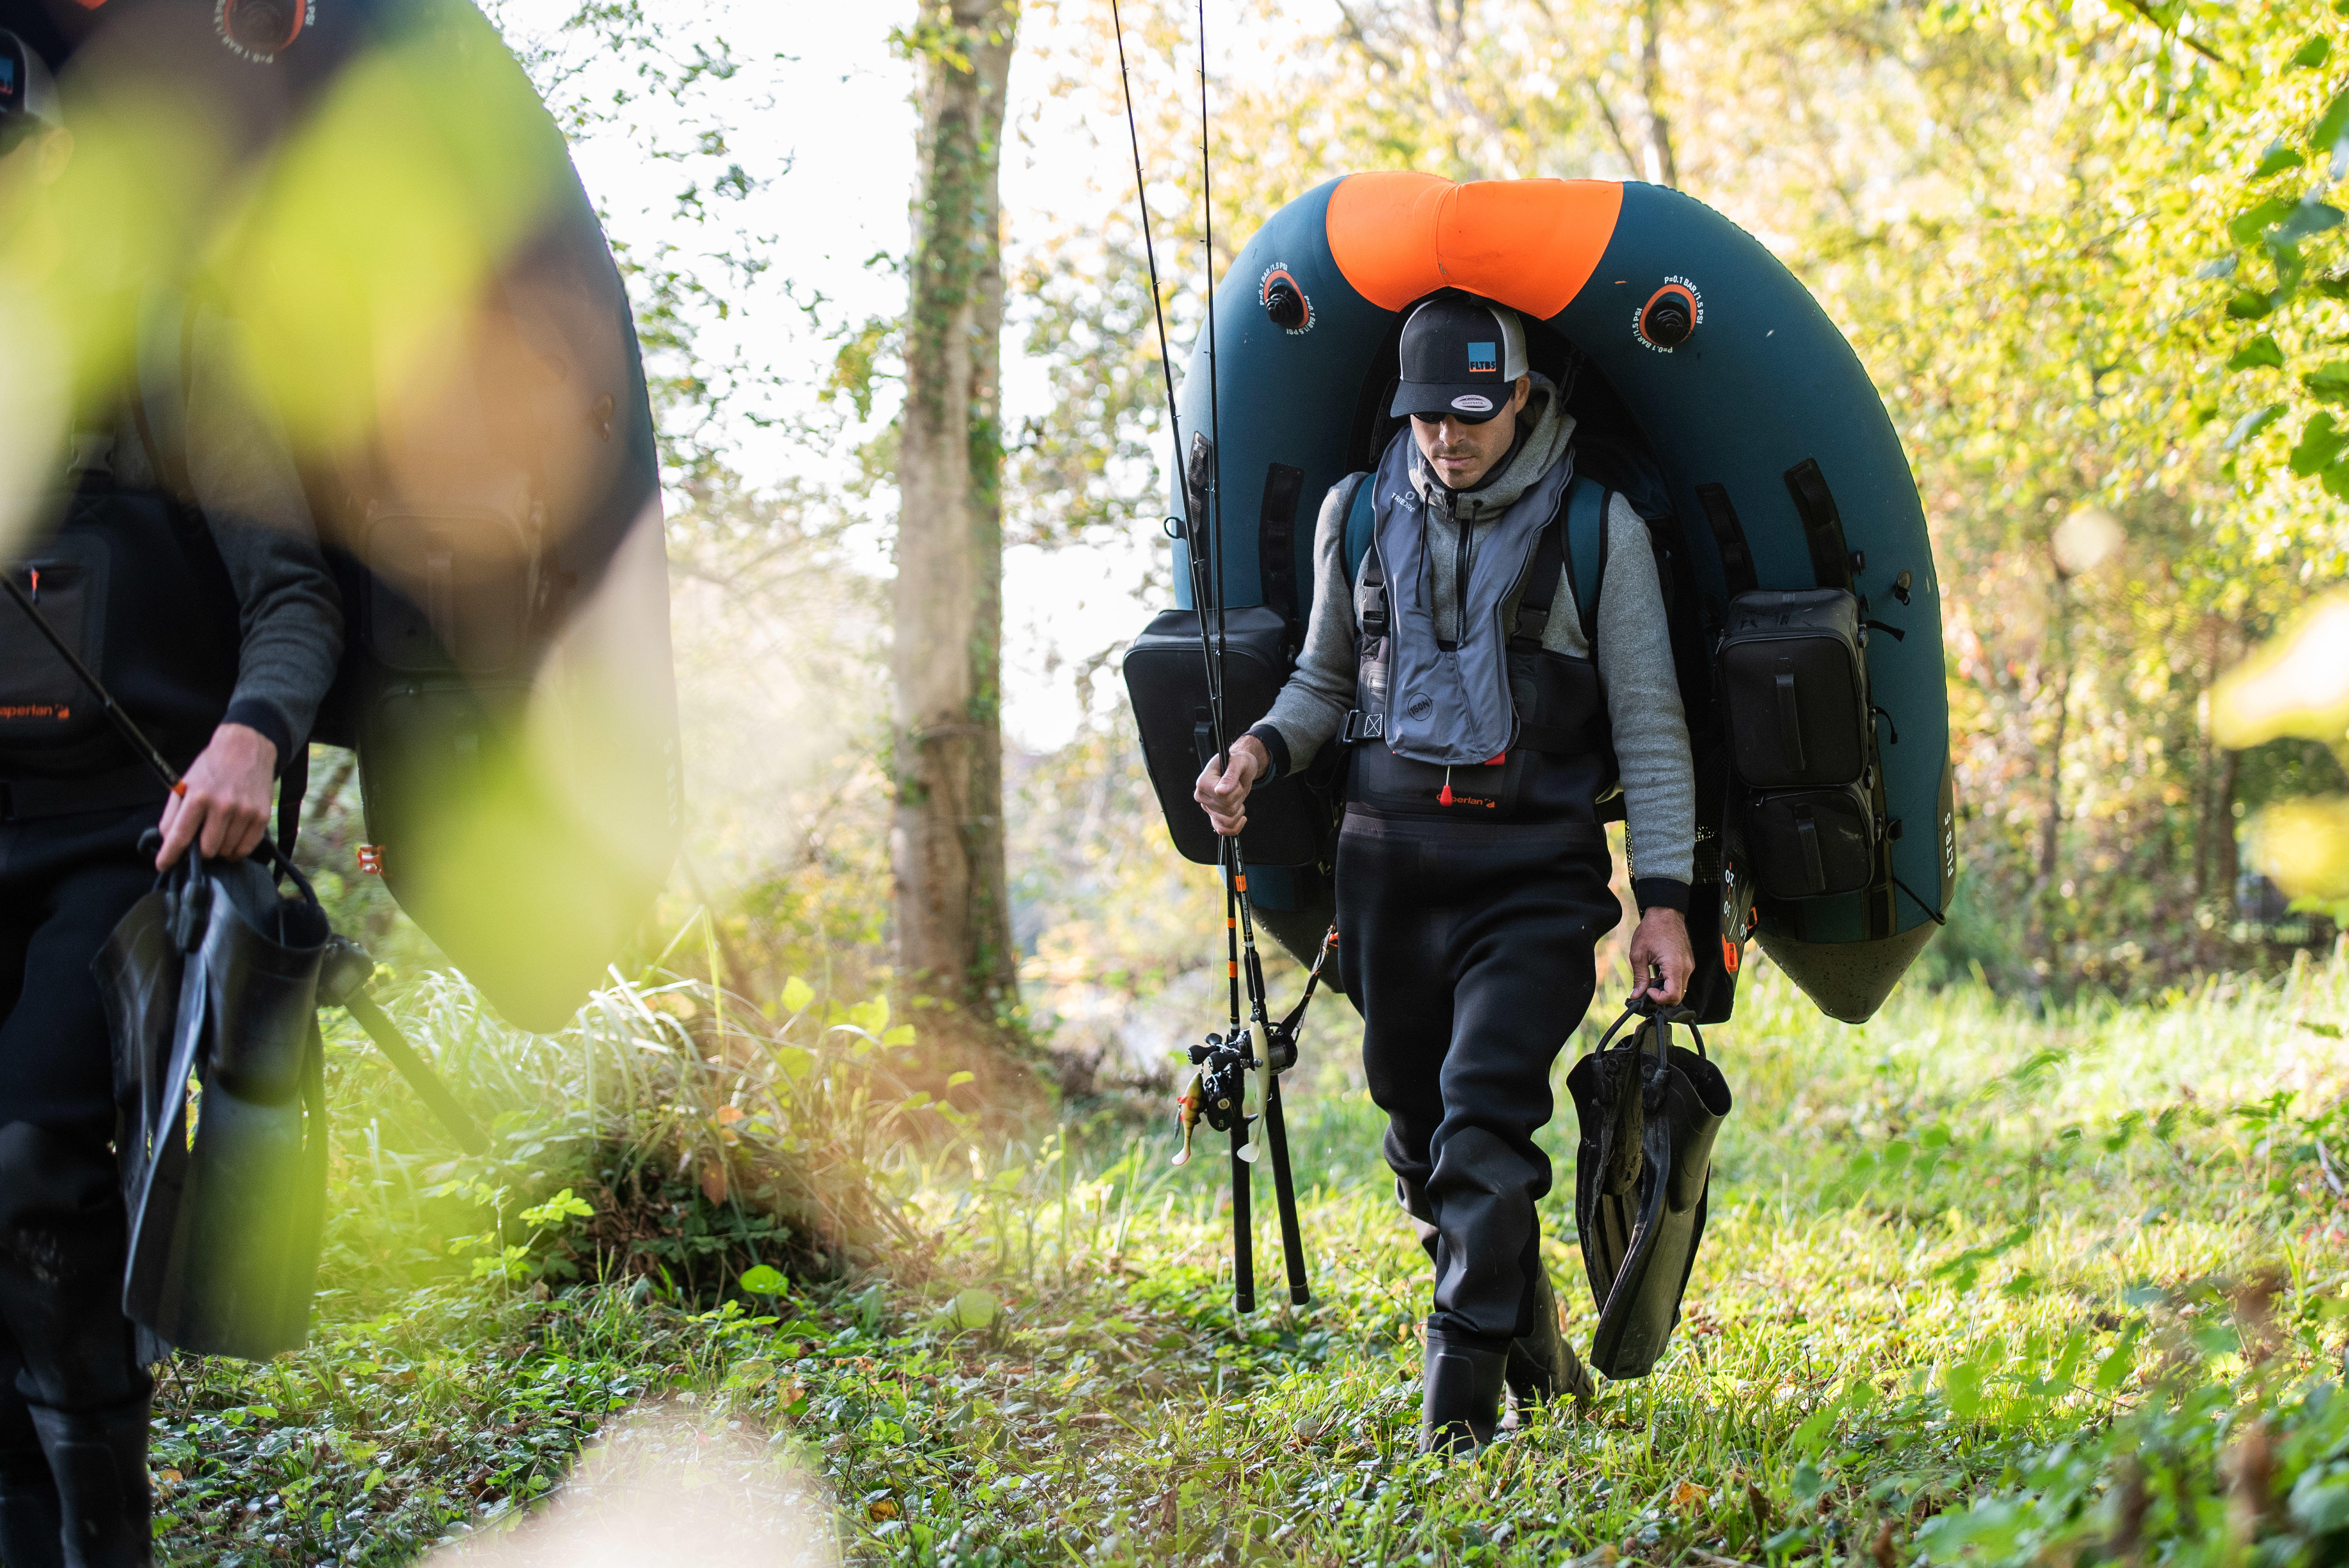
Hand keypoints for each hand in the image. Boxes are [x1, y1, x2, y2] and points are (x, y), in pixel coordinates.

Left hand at [156, 722, 278, 869]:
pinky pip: (247, 847)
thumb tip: (169, 841)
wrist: (246, 748)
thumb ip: (174, 813)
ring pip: (227, 851)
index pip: (180, 835)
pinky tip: (231, 841)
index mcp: (198, 797)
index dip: (169, 855)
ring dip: (219, 850)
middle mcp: (223, 806)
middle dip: (199, 851)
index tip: (163, 866)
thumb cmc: (212, 767)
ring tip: (217, 836)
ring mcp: (245, 812)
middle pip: (207, 850)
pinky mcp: (262, 816)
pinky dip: (236, 850)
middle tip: (200, 842)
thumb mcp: (185, 784)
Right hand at [1192, 735, 1268, 836]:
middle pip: (1227, 809)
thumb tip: (1220, 791)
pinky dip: (1235, 827)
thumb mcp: (1239, 762)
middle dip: (1239, 798)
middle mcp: (1201, 796)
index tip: (1235, 780)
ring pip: (1228, 821)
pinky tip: (1241, 817)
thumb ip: (1230, 775)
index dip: (1235, 790)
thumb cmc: (1238, 761)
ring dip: (1239, 810)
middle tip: (1237, 786)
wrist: (1241, 768)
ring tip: (1237, 797)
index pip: (1222, 796)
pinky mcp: (1214, 817)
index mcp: (1203, 782)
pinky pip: (1223, 830)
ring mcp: (1207, 808)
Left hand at [1628, 905, 1693, 1006]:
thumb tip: (1636, 995)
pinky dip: (1670, 982)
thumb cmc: (1651, 930)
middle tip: (1648, 987)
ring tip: (1652, 978)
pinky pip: (1681, 979)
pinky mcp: (1689, 962)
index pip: (1673, 996)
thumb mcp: (1638, 954)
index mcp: (1674, 966)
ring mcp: (1689, 965)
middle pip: (1678, 996)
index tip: (1648, 990)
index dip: (1659, 999)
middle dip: (1662, 997)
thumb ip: (1639, 977)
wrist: (1665, 913)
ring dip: (1666, 989)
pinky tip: (1659, 972)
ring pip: (1680, 988)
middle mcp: (1686, 967)